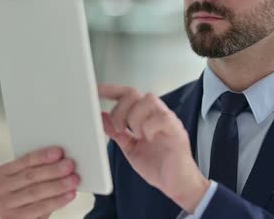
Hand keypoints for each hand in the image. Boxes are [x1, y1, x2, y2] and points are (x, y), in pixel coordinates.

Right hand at [0, 147, 79, 218]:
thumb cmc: (26, 195)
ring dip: (58, 185)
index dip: (42, 156)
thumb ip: (39, 169)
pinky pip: (39, 208)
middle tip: (69, 165)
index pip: (24, 161)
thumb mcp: (27, 180)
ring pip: (35, 192)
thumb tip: (62, 159)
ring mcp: (4, 205)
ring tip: (73, 179)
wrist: (22, 217)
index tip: (59, 152)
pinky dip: (57, 201)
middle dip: (53, 170)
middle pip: (30, 176)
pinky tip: (69, 195)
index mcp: (1, 172)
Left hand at [99, 84, 209, 212]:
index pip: (127, 95)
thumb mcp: (130, 148)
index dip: (111, 90)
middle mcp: (156, 114)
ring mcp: (167, 120)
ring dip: (135, 117)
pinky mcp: (176, 129)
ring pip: (148, 100)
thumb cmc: (158, 166)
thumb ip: (117, 132)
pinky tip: (148, 138)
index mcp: (144, 116)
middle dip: (120, 109)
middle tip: (119, 128)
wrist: (176, 183)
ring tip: (136, 135)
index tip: (97, 91)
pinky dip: (149, 127)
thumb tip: (102, 118)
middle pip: (134, 93)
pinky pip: (162, 117)